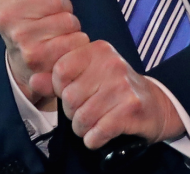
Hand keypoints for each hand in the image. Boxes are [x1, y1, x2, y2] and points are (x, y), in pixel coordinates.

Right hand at [0, 0, 88, 106]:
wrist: (21, 63)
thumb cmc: (28, 20)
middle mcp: (5, 18)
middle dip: (63, 7)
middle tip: (53, 19)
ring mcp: (20, 39)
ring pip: (68, 20)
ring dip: (71, 26)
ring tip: (58, 33)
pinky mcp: (38, 59)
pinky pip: (74, 40)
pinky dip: (76, 42)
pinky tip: (64, 46)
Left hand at [52, 39, 184, 148]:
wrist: (156, 106)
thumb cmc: (116, 90)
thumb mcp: (88, 76)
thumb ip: (58, 78)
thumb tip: (33, 81)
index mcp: (98, 50)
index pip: (60, 70)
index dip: (61, 89)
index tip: (73, 93)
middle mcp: (111, 63)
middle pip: (69, 97)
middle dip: (73, 113)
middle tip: (87, 111)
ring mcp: (122, 86)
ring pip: (81, 118)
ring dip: (83, 129)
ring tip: (94, 124)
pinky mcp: (131, 109)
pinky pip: (97, 132)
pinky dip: (94, 140)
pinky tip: (101, 134)